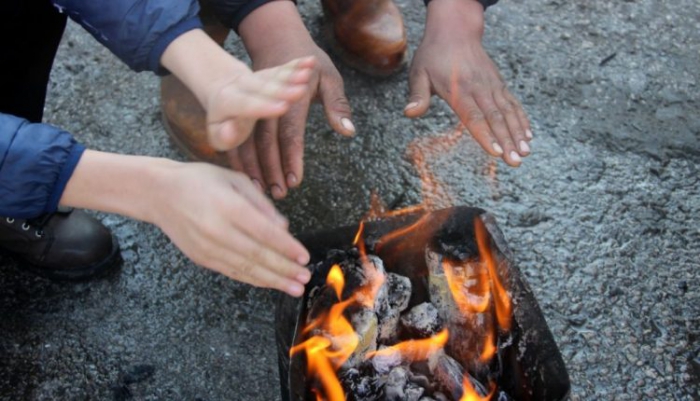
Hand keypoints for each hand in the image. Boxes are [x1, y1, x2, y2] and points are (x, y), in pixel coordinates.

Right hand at [152, 162, 310, 296]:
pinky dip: (254, 279)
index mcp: (227, 206)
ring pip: (245, 269)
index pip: (264, 232)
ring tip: (294, 288)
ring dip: (273, 281)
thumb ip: (261, 204)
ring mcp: (207, 247)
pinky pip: (232, 272)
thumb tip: (283, 229)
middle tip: (305, 278)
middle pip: (257, 255)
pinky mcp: (201, 258)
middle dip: (284, 269)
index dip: (286, 248)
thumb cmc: (201, 181)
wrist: (159, 194)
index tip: (305, 257)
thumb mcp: (235, 180)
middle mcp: (216, 230)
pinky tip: (270, 283)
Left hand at [204, 56, 317, 151]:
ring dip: (292, 75)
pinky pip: (283, 68)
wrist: (219, 89)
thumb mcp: (214, 133)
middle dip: (283, 89)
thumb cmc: (220, 121)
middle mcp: (242, 85)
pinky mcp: (269, 74)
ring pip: (275, 75)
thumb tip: (231, 133)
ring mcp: (257, 78)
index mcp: (227, 100)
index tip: (282, 107)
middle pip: (264, 87)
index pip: (245, 104)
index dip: (263, 106)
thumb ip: (222, 136)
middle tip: (301, 90)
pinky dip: (297, 65)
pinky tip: (310, 61)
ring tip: (308, 73)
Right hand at [233, 2, 353, 198]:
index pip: (290, 132)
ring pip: (249, 140)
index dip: (292, 157)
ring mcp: (254, 103)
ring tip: (264, 190)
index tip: (294, 180)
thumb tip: (347, 131)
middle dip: (271, 168)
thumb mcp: (330, 78)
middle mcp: (269, 101)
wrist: (278, 41)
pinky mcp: (246, 108)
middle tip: (279, 193)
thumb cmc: (311, 64)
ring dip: (255, 167)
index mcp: (293, 96)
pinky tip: (249, 176)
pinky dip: (242, 157)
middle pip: (266, 140)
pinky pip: (240, 136)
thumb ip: (337, 105)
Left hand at [406, 0, 531, 166]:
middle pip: (495, 118)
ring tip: (526, 153)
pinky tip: (528, 136)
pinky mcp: (498, 84)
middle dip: (507, 141)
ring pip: (508, 112)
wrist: (455, 30)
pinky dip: (522, 119)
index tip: (496, 152)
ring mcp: (491, 86)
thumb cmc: (433, 55)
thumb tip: (409, 113)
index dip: (486, 135)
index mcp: (458, 90)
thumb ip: (417, 95)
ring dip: (518, 133)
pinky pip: (513, 104)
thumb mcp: (419, 72)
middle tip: (515, 162)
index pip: (474, 116)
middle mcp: (479, 88)